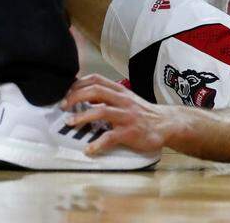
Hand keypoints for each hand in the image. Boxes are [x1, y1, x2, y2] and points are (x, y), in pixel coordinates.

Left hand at [62, 74, 176, 155]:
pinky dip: (97, 143)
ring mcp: (126, 116)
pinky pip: (111, 137)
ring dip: (82, 116)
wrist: (166, 124)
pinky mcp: (130, 132)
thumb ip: (109, 97)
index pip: (96, 80)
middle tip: (63, 106)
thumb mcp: (127, 100)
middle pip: (96, 91)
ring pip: (101, 111)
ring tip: (70, 123)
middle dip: (76, 97)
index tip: (66, 93)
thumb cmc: (143, 113)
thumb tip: (84, 97)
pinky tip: (88, 149)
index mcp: (120, 91)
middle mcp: (123, 101)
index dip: (78, 84)